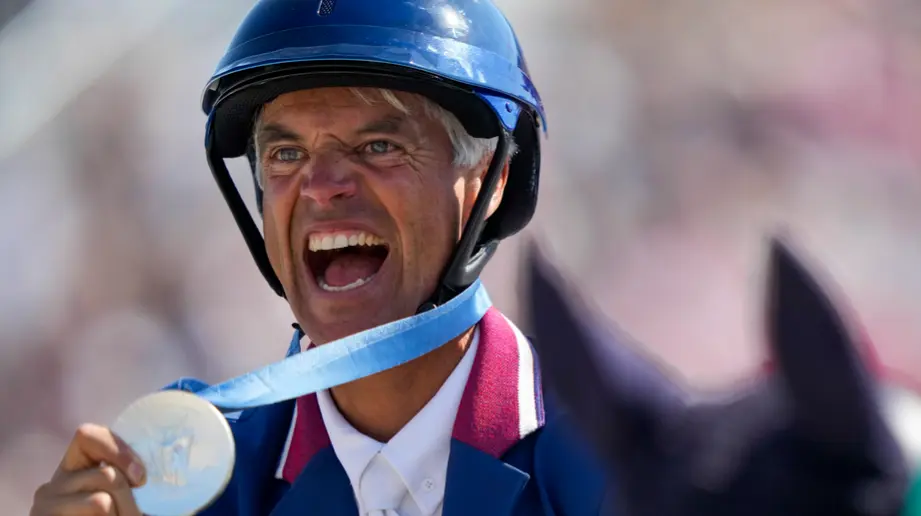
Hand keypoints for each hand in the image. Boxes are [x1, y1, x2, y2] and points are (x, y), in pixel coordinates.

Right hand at [30, 423, 145, 514]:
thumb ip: (127, 478)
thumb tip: (143, 474)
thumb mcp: (122, 497)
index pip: (88, 435)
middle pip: (107, 476)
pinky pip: (94, 514)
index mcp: (74, 469)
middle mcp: (54, 485)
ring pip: (102, 502)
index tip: (142, 478)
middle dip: (130, 500)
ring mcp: (44, 507)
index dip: (119, 451)